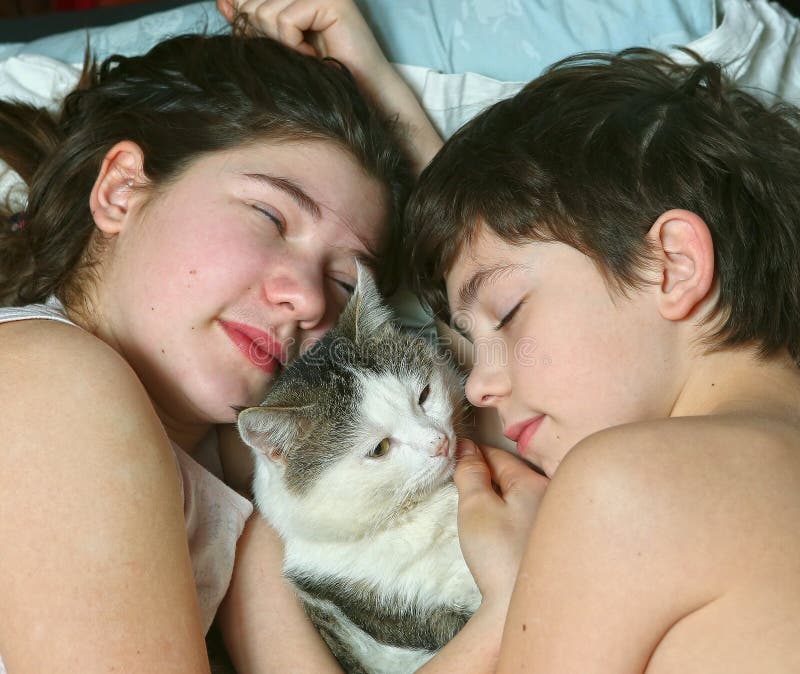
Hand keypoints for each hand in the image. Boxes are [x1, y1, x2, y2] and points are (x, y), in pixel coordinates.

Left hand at [216, 0, 442, 172]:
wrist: (361, 94)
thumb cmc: (322, 75)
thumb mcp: (279, 47)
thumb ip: (252, 22)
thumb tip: (222, 2)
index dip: (245, 21)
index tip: (272, 46)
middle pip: (252, 4)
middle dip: (264, 37)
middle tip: (294, 54)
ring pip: (265, 12)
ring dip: (281, 44)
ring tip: (305, 56)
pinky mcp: (330, 2)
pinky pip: (285, 20)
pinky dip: (293, 45)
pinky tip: (312, 54)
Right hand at [454, 440, 548, 611]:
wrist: (515, 607)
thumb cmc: (498, 556)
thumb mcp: (475, 507)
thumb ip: (470, 473)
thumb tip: (466, 449)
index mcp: (535, 483)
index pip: (498, 456)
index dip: (473, 453)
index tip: (455, 453)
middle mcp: (552, 496)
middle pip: (512, 473)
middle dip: (487, 472)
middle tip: (461, 479)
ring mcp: (553, 520)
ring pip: (519, 494)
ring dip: (498, 493)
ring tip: (475, 503)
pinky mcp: (550, 540)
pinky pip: (526, 513)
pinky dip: (508, 512)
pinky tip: (497, 527)